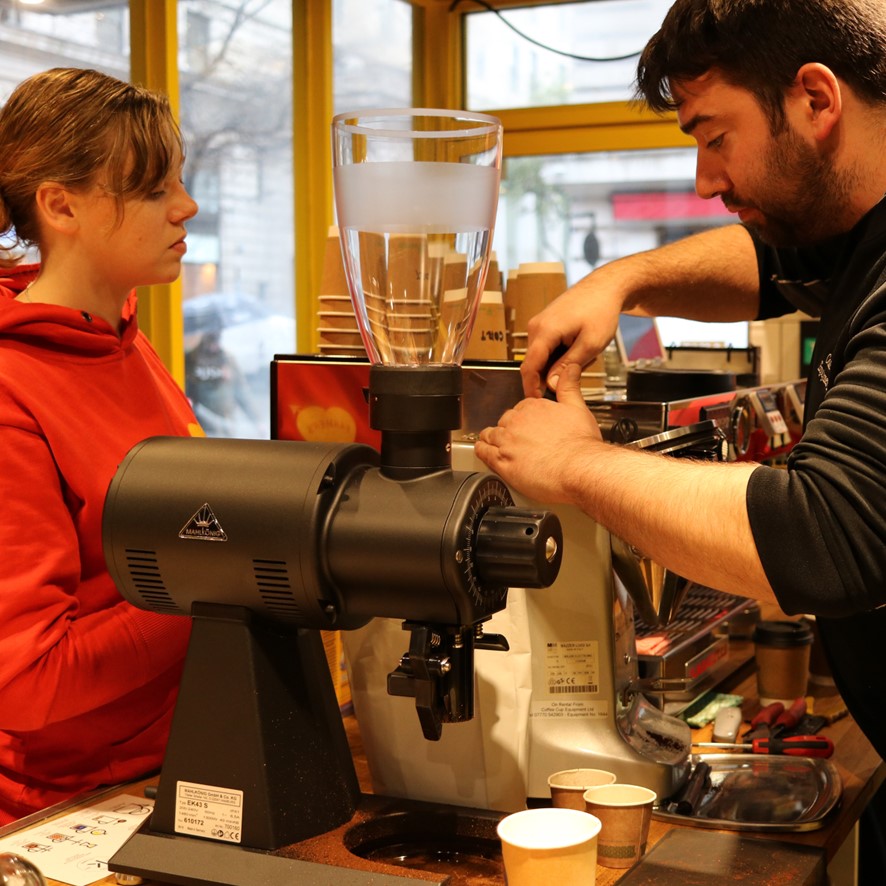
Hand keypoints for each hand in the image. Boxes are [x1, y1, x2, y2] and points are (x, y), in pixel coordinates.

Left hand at [475, 363, 601, 503]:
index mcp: (533, 407)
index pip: (520, 408)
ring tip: (496, 445)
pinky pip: (483, 452)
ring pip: (490, 435)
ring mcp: (507, 441)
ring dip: (492, 439)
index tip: (528, 426)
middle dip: (509, 429)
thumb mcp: (578, 407)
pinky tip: (485, 452)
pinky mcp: (502, 461)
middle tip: (517, 439)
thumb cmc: (580, 444)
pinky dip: (482, 450)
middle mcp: (517, 422)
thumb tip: (570, 368)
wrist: (578, 468)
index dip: (523, 418)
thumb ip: (569, 387)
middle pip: (504, 421)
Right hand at [520, 280, 621, 397]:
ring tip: (585, 356)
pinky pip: (546, 348)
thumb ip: (568, 366)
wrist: (605, 287)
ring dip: (558, 364)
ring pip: (542, 357)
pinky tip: (579, 348)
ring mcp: (538, 325)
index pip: (529, 367)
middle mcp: (535, 327)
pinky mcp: (544, 324)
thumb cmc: (601, 312)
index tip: (538, 402)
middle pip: (534, 363)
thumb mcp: (590, 344)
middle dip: (551, 375)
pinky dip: (559, 354)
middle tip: (578, 374)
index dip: (531, 387)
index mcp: (544, 332)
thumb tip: (551, 385)